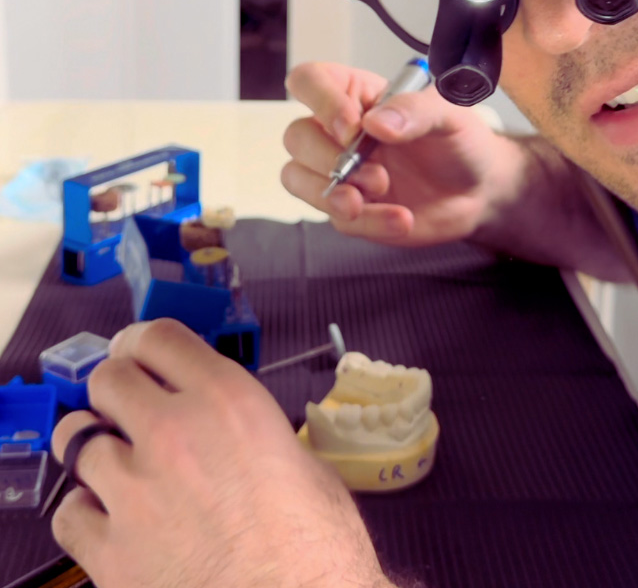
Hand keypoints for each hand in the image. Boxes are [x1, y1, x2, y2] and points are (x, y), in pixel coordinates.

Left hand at [51, 319, 389, 587]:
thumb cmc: (318, 547)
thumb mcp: (300, 459)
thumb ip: (249, 430)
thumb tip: (230, 430)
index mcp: (226, 401)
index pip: (158, 337)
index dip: (142, 341)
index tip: (137, 352)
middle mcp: (174, 432)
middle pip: (108, 378)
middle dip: (115, 390)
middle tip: (125, 408)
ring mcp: (135, 492)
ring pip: (76, 440)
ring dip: (93, 446)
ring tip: (113, 463)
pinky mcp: (112, 552)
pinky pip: (69, 512)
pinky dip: (85, 511)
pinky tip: (110, 518)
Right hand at [283, 61, 511, 245]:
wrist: (479, 191)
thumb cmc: (459, 141)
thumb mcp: (449, 114)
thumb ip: (415, 110)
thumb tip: (377, 123)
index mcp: (356, 93)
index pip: (310, 81)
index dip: (320, 102)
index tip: (352, 128)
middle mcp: (338, 130)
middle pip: (295, 136)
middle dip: (329, 159)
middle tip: (376, 172)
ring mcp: (338, 171)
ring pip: (297, 178)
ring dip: (332, 194)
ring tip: (380, 194)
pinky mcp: (347, 207)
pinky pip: (334, 217)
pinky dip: (368, 220)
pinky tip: (400, 218)